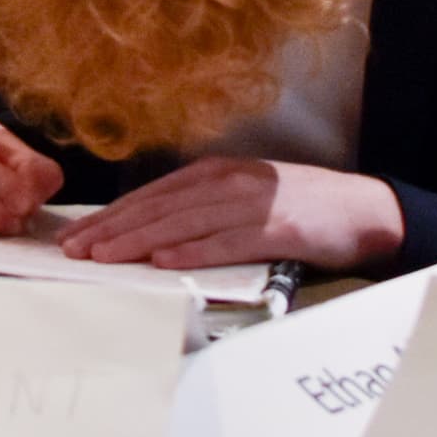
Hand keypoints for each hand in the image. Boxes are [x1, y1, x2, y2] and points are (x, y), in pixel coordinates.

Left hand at [54, 157, 405, 270]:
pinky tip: (165, 263)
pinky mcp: (278, 228)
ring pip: (183, 223)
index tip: (75, 235)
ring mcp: (252, 203)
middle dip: (111, 228)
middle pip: (157, 207)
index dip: (109, 215)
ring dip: (139, 240)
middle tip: (73, 249)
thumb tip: (149, 236)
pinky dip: (194, 252)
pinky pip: (228, 241)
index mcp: (214, 173)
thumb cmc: (299, 209)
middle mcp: (227, 182)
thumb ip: (201, 211)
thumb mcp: (242, 199)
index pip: (149, 196)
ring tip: (103, 255)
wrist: (364, 209)